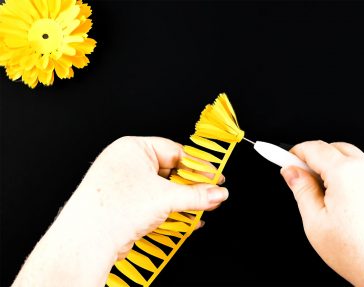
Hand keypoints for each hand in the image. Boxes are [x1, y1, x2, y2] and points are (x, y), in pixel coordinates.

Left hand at [13, 136, 227, 286]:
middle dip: (192, 185)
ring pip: (163, 189)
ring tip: (200, 207)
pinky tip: (185, 218)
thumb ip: (197, 195)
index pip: (175, 151)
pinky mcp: (124, 204)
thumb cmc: (113, 209)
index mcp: (133, 148)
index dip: (198, 166)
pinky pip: (153, 202)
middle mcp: (126, 163)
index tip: (215, 177)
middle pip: (170, 171)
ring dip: (183, 200)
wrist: (86, 241)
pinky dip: (170, 209)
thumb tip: (217, 192)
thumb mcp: (166, 197)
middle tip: (210, 193)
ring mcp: (124, 184)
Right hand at [280, 141, 363, 286]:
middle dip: (318, 157)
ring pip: (358, 161)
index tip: (288, 159)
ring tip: (332, 200)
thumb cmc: (360, 254)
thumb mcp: (316, 223)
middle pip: (337, 149)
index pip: (315, 148)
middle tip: (305, 178)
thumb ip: (301, 190)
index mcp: (346, 173)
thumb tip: (292, 172)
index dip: (297, 152)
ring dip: (340, 168)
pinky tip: (356, 208)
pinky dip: (360, 181)